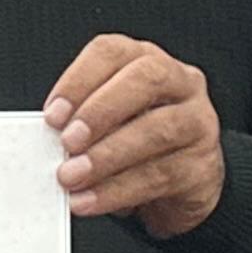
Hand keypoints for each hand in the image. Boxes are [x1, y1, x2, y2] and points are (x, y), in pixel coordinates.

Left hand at [46, 35, 223, 236]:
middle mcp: (179, 82)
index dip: (79, 80)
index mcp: (145, 60)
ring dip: (107, 155)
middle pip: (146, 78)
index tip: (53, 114)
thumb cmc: (137, 142)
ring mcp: (197, 121)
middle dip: (101, 110)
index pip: (112, 52)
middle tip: (69, 141)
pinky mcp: (203, 164)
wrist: (183, 183)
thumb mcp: (109, 123)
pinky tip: (91, 200)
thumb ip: (82, 122)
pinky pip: (160, 175)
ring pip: (157, 129)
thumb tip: (48, 138)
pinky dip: (118, 190)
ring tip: (73, 176)